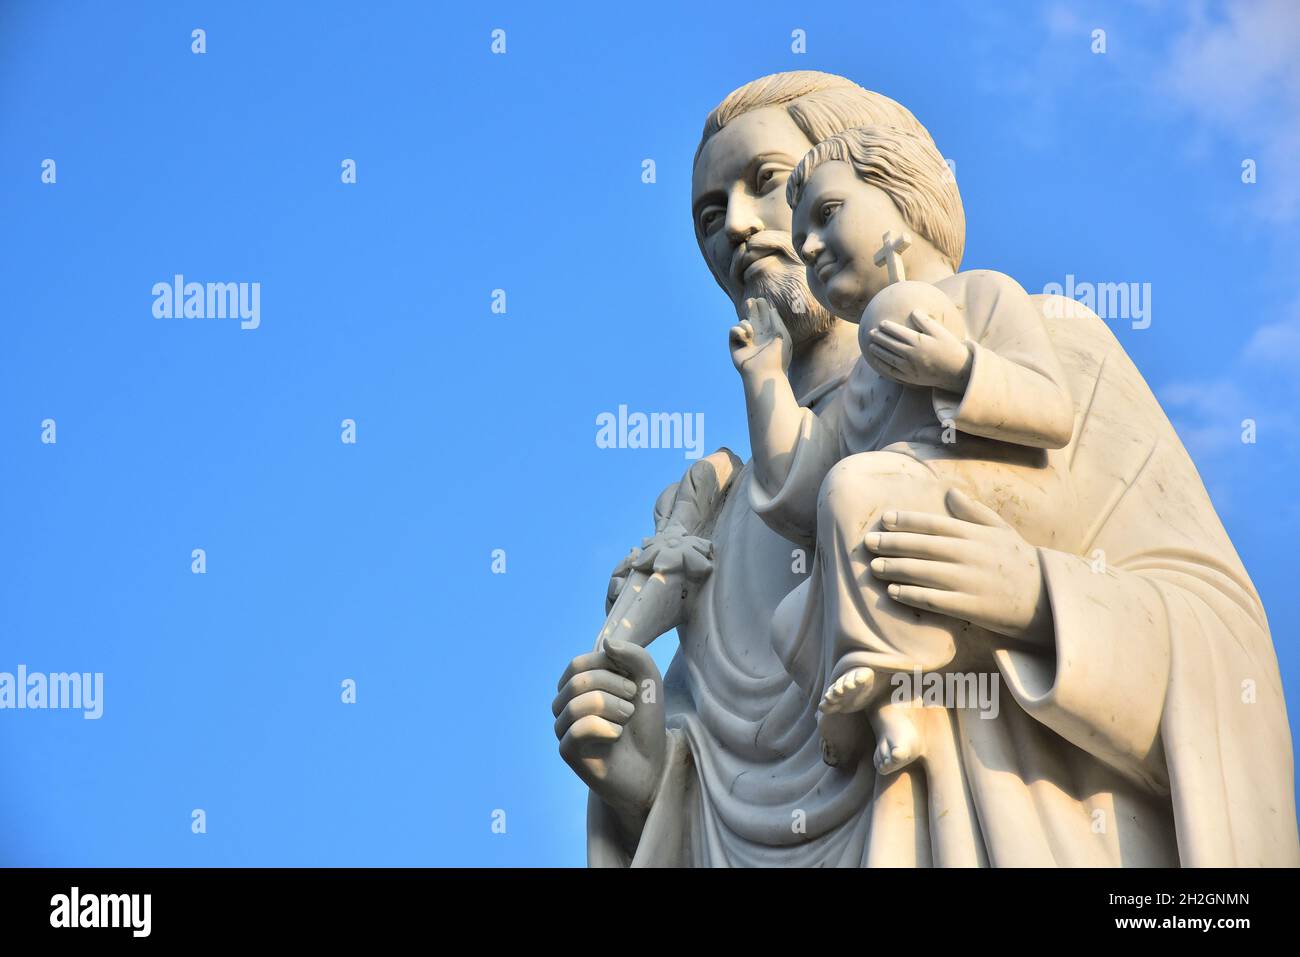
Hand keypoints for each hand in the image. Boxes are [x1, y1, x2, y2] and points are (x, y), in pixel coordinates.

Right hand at [553, 639, 667, 819]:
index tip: (631, 684)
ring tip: (626, 719)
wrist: (652, 766)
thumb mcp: (648, 680)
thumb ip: (634, 655)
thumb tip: (606, 643)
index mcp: (578, 685)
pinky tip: (617, 736)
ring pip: (578, 704)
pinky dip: (607, 729)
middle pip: (578, 681)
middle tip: (632, 704)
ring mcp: (563, 728)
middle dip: (615, 687)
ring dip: (614, 708)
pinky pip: (579, 729)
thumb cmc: (645, 722)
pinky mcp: (567, 750)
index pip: (578, 663)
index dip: (609, 668)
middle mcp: (564, 704)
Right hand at [729, 297, 791, 376]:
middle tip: (750, 301)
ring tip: (751, 334)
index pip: (764, 315)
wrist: (764, 372)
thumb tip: (771, 308)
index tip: (761, 301)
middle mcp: (758, 335)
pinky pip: (733, 329)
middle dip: (750, 306)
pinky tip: (746, 339)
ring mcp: (746, 340)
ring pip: (742, 322)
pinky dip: (739, 331)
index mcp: (769, 332)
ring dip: (746, 324)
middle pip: (752, 315)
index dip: (762, 307)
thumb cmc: (777, 356)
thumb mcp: (782, 335)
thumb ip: (777, 320)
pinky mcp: (735, 344)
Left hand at [864, 488, 1051, 642]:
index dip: (907, 520)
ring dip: (895, 569)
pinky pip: (933, 599)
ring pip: (923, 572)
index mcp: (975, 534)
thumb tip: (949, 491)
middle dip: (892, 543)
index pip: (934, 523)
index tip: (884, 518)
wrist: (1046, 599)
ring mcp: (969, 581)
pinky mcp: (970, 606)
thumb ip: (974, 511)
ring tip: (874, 567)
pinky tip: (893, 593)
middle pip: (922, 546)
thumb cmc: (1020, 562)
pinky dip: (911, 595)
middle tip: (868, 543)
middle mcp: (969, 554)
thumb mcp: (1001, 530)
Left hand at [865, 309, 971, 391]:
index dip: (888, 327)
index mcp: (918, 342)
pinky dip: (882, 365)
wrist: (956, 371)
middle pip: (891, 344)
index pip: (899, 332)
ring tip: (870, 345)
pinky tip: (877, 361)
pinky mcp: (909, 377)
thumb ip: (926, 321)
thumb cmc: (949, 348)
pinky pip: (892, 371)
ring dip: (878, 351)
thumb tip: (913, 311)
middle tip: (871, 332)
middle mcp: (911, 354)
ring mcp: (909, 367)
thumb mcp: (941, 332)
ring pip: (888, 358)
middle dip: (879, 338)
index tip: (881, 323)